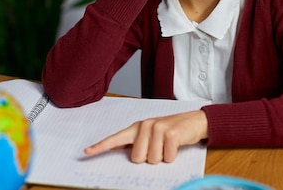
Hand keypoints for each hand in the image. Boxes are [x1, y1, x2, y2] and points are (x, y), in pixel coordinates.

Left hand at [84, 110, 207, 163]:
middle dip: (149, 159)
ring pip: (152, 160)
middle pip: (137, 158)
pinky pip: (167, 158)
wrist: (195, 121)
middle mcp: (145, 126)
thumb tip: (123, 153)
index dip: (101, 146)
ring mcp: (158, 128)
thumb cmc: (171, 131)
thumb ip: (136, 143)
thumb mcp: (151, 135)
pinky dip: (172, 156)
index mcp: (137, 128)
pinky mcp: (171, 133)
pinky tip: (175, 145)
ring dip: (162, 158)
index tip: (87, 152)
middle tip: (159, 148)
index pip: (116, 138)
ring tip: (168, 145)